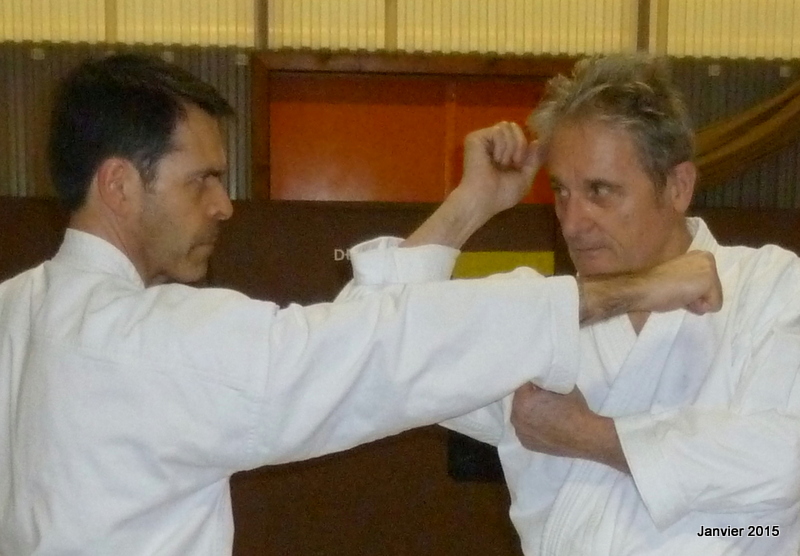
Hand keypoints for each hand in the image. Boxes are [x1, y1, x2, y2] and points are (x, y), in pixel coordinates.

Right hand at [457, 121, 541, 218]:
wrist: (484, 199)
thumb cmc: (502, 194)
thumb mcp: (525, 178)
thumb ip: (533, 160)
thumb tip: (536, 141)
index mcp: (503, 152)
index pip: (518, 135)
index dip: (524, 147)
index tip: (519, 165)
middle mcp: (492, 144)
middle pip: (513, 127)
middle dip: (519, 145)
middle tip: (512, 163)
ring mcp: (483, 140)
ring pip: (506, 126)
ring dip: (510, 148)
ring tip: (501, 163)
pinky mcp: (475, 138)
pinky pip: (498, 130)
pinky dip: (501, 146)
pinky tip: (494, 159)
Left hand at [510, 383, 628, 472]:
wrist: (585, 436)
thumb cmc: (574, 409)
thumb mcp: (560, 386)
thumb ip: (546, 382)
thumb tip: (540, 380)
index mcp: (523, 401)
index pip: (522, 385)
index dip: (532, 384)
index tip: (540, 385)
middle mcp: (517, 418)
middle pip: (518, 401)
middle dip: (528, 398)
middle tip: (541, 398)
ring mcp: (521, 433)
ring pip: (520, 416)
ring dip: (527, 412)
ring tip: (543, 412)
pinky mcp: (526, 443)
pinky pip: (524, 430)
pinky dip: (530, 426)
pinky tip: (543, 424)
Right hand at [638, 250, 722, 314]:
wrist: (643, 288)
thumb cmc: (655, 285)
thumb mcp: (679, 279)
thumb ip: (692, 282)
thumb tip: (697, 298)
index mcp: (699, 256)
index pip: (709, 285)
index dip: (693, 292)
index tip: (676, 287)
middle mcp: (708, 257)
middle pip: (714, 291)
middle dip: (697, 297)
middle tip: (676, 292)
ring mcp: (710, 268)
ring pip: (715, 298)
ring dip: (697, 303)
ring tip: (678, 295)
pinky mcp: (709, 280)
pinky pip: (714, 306)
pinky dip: (699, 308)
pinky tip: (683, 299)